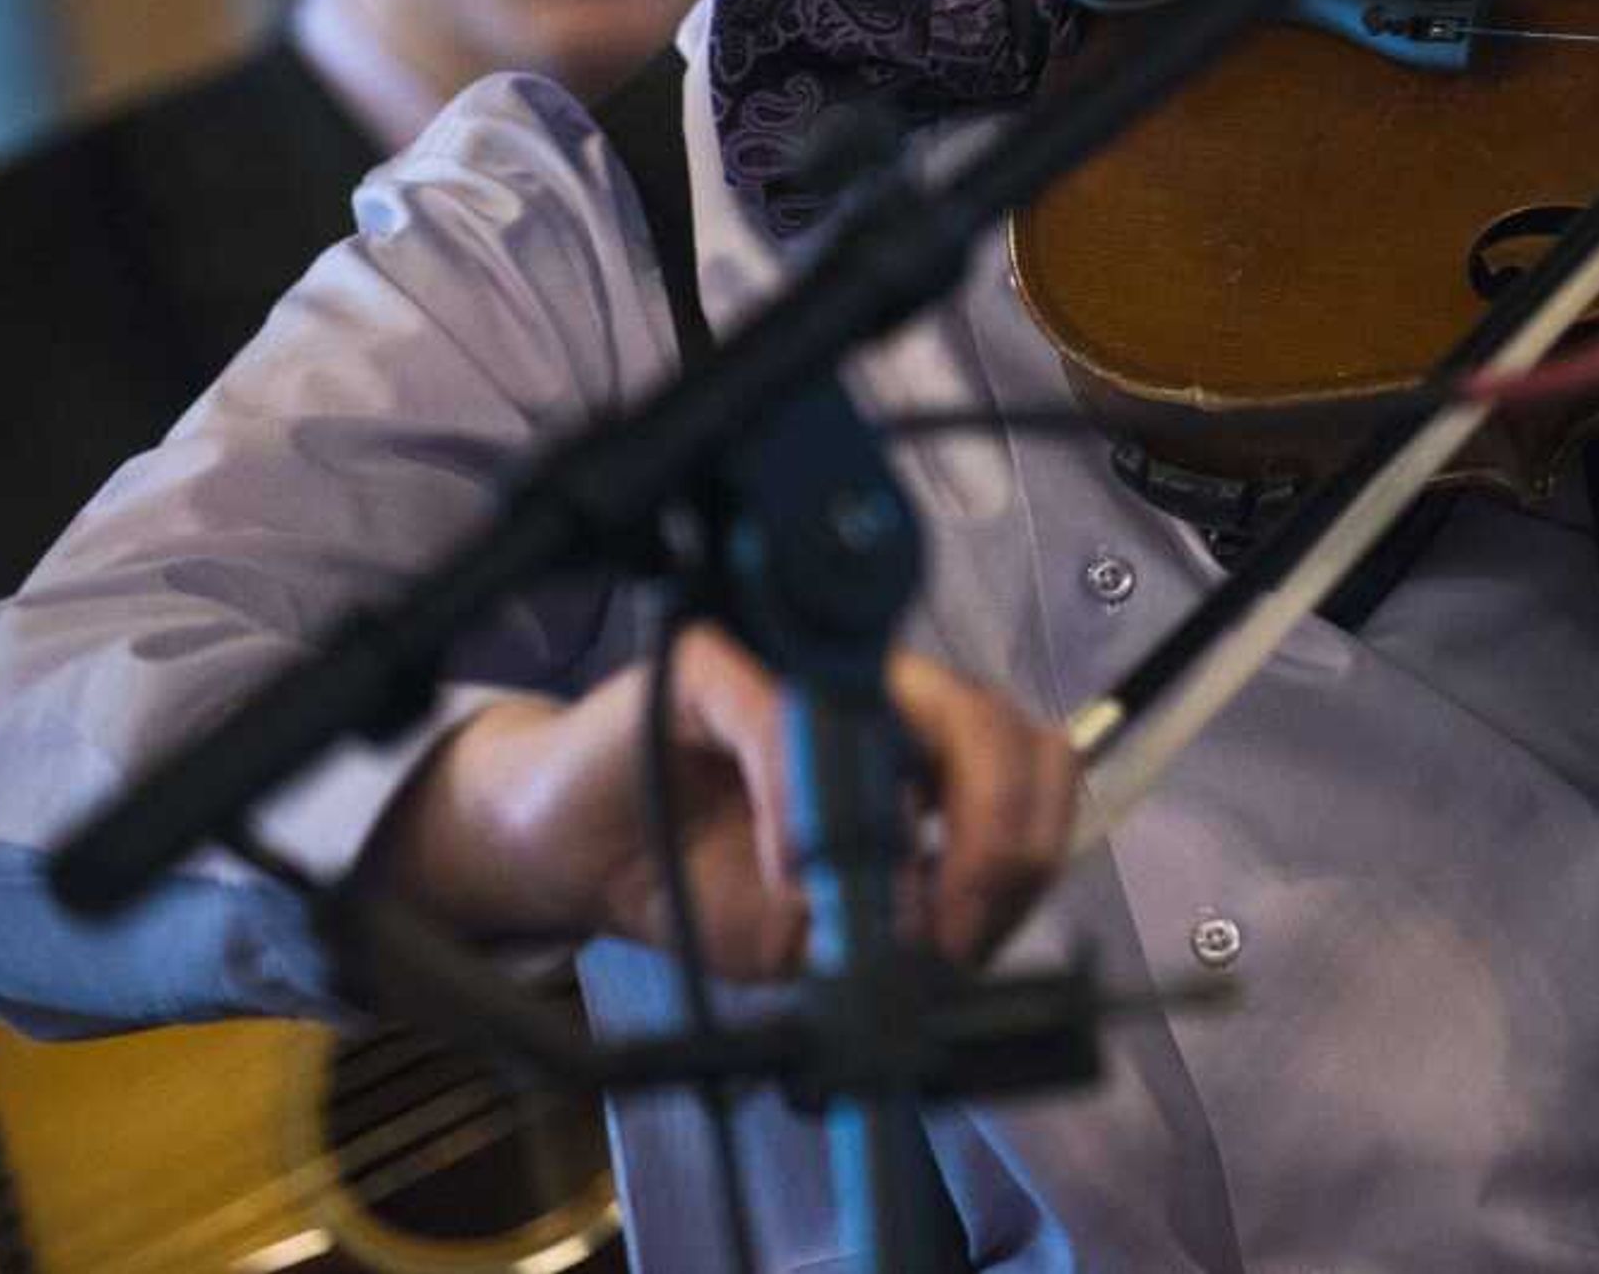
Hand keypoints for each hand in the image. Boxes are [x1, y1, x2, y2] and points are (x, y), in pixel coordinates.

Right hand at [369, 627, 1078, 975]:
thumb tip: (953, 932)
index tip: (976, 937)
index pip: (1031, 770)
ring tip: (878, 905)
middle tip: (948, 928)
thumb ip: (891, 925)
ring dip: (915, 823)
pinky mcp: (723, 660)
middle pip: (1003, 731)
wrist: (567, 857)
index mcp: (922, 754)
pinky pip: (793, 720)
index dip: (1027, 851)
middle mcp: (883, 696)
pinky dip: (808, 807)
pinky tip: (793, 872)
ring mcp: (807, 666)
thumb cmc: (695, 883)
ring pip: (923, 707)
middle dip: (1000, 841)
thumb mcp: (811, 937)